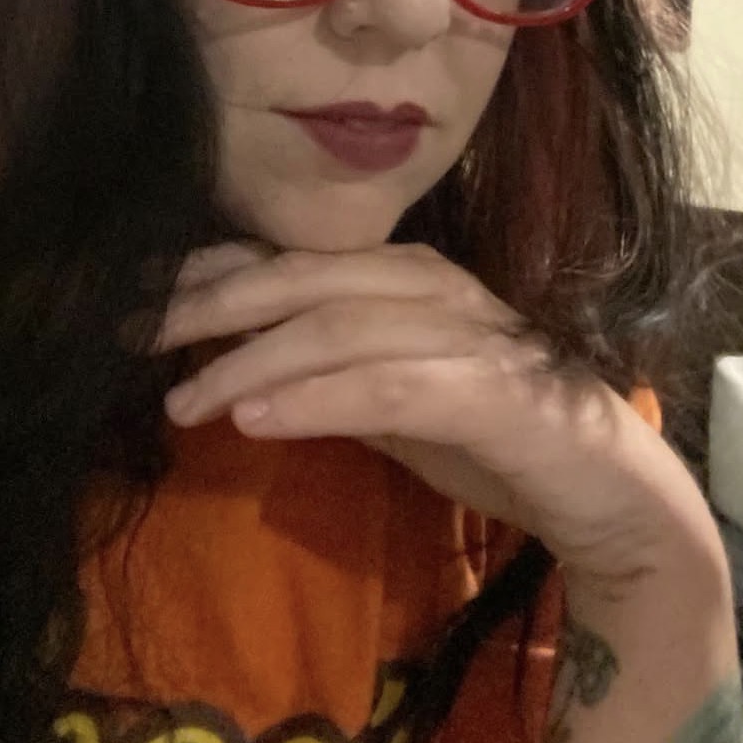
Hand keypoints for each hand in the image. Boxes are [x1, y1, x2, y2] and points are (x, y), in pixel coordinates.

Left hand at [160, 243, 716, 586]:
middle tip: (137, 339)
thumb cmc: (484, 431)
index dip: (211, 273)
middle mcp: (430, 285)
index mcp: (401, 274)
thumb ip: (318, 362)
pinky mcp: (491, 390)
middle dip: (211, 305)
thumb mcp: (381, 390)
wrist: (604, 485)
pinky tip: (255, 421)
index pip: (291, 257)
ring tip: (183, 401)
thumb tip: (225, 354)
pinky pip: (385, 386)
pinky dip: (313, 399)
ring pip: (334, 327)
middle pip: (301, 277)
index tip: (141, 300)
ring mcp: (465, 331)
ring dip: (249, 362)